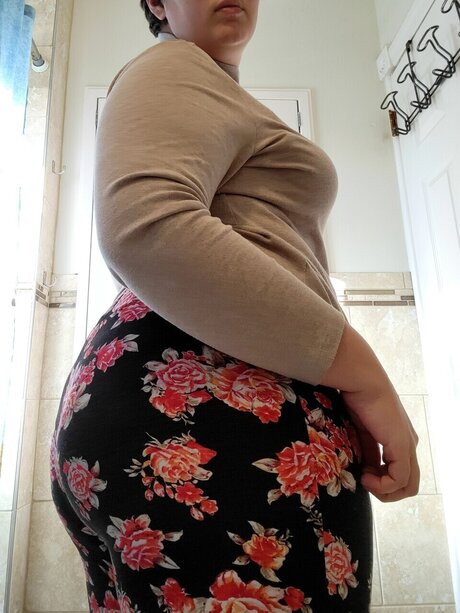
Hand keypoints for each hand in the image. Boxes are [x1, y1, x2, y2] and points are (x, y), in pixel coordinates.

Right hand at [341, 383, 419, 501]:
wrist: (363, 381)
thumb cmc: (357, 398)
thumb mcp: (360, 430)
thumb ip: (365, 449)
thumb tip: (361, 469)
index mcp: (399, 438)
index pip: (398, 472)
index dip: (379, 480)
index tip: (360, 472)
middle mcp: (408, 444)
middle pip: (408, 484)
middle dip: (384, 491)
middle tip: (363, 481)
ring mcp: (408, 446)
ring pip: (408, 487)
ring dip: (384, 492)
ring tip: (364, 480)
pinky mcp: (402, 446)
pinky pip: (399, 480)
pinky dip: (382, 485)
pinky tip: (365, 476)